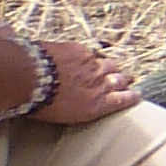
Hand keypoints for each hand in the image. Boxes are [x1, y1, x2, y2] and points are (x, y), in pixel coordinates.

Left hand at [24, 41, 139, 125]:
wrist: (28, 77)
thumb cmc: (38, 103)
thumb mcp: (63, 115)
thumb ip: (79, 107)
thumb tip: (77, 104)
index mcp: (96, 105)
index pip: (123, 100)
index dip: (131, 97)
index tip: (137, 95)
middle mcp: (100, 84)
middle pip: (120, 80)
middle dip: (124, 80)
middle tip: (126, 79)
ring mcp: (92, 65)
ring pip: (109, 64)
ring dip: (111, 66)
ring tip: (111, 66)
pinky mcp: (82, 50)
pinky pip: (91, 53)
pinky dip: (90, 56)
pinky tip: (87, 56)